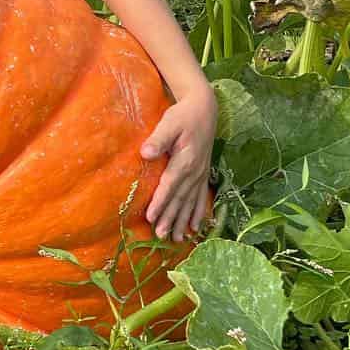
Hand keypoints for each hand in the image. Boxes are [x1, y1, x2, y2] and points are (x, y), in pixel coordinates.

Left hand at [140, 85, 216, 242]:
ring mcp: (201, 175)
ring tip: (177, 239)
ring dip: (183, 221)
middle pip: (180, 199)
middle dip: (170, 218)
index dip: (160, 202)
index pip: (170, 185)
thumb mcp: (169, 123)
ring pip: (191, 202)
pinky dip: (198, 213)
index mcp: (185, 160)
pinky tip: (196, 227)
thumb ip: (158, 139)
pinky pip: (201, 198)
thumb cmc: (183, 116)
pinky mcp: (204, 174)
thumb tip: (145, 153)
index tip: (151, 217)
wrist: (204, 110)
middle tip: (161, 236)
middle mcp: (195, 171)